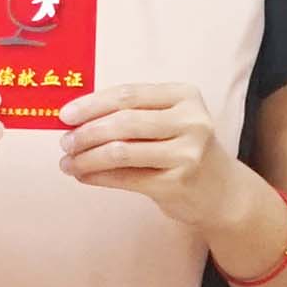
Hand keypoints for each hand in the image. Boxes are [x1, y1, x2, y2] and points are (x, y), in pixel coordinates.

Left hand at [56, 80, 257, 240]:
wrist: (222, 192)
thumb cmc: (184, 149)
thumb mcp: (170, 120)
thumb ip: (132, 113)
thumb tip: (76, 118)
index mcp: (185, 96)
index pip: (128, 94)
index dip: (92, 104)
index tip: (64, 115)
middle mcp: (191, 121)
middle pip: (124, 122)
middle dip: (86, 133)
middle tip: (64, 142)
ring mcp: (187, 154)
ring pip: (121, 152)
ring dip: (86, 158)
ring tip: (68, 163)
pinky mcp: (178, 183)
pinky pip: (126, 178)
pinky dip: (98, 177)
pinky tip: (83, 176)